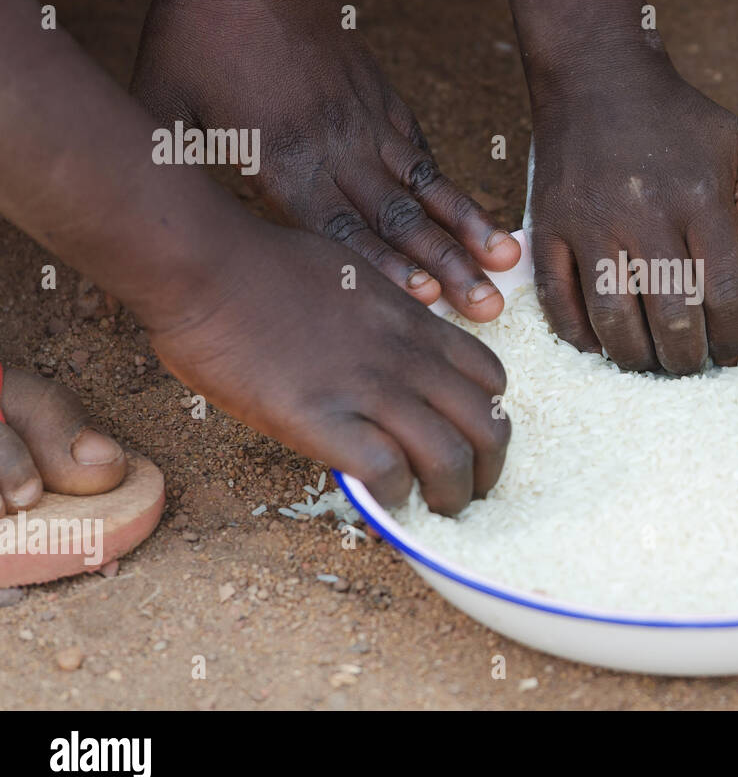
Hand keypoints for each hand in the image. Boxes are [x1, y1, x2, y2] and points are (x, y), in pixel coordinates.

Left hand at [131, 0, 518, 319]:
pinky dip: (448, 185)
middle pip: (398, 219)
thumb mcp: (162, 111)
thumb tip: (133, 227)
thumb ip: (166, 176)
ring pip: (424, 186)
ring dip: (466, 228)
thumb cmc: (194, 39)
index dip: (386, 270)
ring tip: (506, 261)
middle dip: (447, 267)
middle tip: (488, 307)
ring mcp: (365, 121)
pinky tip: (474, 214)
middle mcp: (335, 148)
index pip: (341, 229)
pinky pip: (419, 150)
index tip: (428, 302)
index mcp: (282, 161)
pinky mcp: (380, 98)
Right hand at [145, 216, 509, 514]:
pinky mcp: (321, 420)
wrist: (207, 266)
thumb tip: (385, 345)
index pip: (492, 379)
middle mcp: (408, 358)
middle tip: (469, 493)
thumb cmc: (265, 264)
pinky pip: (387, 472)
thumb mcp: (356, 276)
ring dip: (452, 496)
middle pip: (489, 426)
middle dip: (489, 470)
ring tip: (437, 512)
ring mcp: (369, 389)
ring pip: (450, 458)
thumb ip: (385, 317)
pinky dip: (394, 497)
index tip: (471, 439)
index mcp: (417, 323)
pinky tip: (383, 500)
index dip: (490, 417)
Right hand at [528, 55, 737, 373]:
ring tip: (650, 366)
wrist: (597, 76)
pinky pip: (558, 300)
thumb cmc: (681, 120)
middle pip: (671, 317)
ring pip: (613, 319)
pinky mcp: (548, 226)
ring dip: (635, 358)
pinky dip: (579, 335)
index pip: (724, 292)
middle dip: (686, 359)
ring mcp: (591, 223)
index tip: (733, 355)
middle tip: (690, 368)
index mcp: (701, 198)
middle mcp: (646, 214)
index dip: (733, 338)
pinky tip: (600, 346)